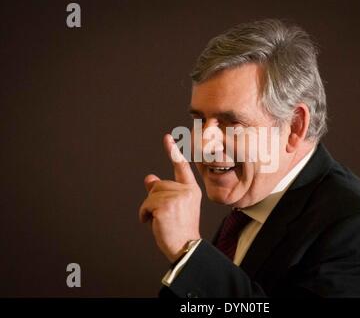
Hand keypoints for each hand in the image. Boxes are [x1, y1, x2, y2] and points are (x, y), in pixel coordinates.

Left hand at [139, 134, 200, 262]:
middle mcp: (186, 191)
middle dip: (154, 199)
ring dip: (149, 208)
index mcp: (191, 190)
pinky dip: (144, 215)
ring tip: (160, 220)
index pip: (181, 167)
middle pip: (159, 185)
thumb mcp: (174, 207)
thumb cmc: (180, 228)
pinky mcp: (165, 206)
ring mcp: (176, 197)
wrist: (185, 246)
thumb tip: (149, 178)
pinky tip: (153, 223)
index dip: (173, 152)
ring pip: (151, 194)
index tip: (167, 138)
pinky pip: (146, 205)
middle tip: (165, 216)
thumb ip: (162, 191)